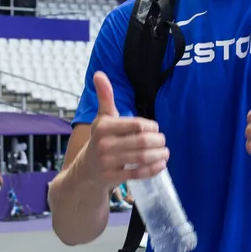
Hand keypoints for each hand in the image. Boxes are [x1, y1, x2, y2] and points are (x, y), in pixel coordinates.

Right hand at [85, 71, 167, 187]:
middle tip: (163, 141)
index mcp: (103, 127)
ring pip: (142, 158)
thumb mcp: (102, 118)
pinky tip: (161, 164)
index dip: (150, 126)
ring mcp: (108, 163)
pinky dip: (153, 169)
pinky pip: (138, 173)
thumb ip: (105, 97)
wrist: (85, 170)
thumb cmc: (100, 139)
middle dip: (158, 141)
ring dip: (159, 155)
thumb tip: (99, 73)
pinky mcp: (113, 178)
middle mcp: (103, 144)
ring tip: (165, 152)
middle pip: (141, 142)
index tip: (155, 128)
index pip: (136, 125)